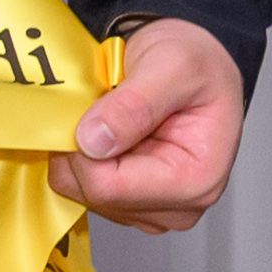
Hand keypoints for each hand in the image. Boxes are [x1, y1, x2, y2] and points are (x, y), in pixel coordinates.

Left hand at [53, 18, 244, 231]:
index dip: (79, 149)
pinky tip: (98, 129)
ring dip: (75, 149)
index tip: (81, 108)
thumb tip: (93, 141)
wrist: (196, 63)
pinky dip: (77, 155)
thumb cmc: (196, 63)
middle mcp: (178, 205)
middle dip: (76, 147)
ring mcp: (152, 207)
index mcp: (195, 179)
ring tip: (101, 114)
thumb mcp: (173, 65)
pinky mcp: (131, 200)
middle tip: (92, 105)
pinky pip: (80, 185)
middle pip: (91, 192)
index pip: (108, 186)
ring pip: (79, 190)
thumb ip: (135, 104)